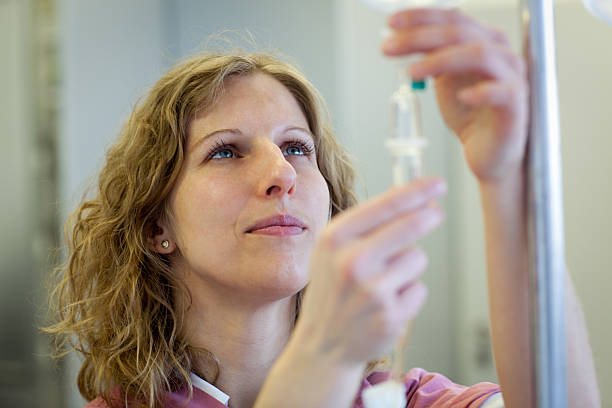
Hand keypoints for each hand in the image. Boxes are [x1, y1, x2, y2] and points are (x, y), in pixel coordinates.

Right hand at [293, 178, 445, 366]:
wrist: (322, 344)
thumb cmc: (333, 288)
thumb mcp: (333, 250)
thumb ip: (366, 225)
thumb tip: (412, 199)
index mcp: (335, 239)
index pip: (385, 206)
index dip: (416, 191)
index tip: (438, 183)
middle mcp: (352, 262)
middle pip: (410, 226)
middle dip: (428, 216)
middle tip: (436, 214)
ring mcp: (372, 291)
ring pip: (417, 258)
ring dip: (409, 266)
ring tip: (383, 281)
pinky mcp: (390, 316)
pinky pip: (419, 289)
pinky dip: (408, 294)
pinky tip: (386, 304)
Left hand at [383, 9, 528, 182]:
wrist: (489, 153)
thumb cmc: (471, 115)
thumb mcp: (444, 81)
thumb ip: (429, 58)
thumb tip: (398, 39)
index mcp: (484, 41)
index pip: (453, 19)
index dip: (421, 17)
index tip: (391, 23)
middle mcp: (501, 53)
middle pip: (460, 32)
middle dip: (420, 36)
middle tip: (390, 46)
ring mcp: (512, 77)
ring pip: (480, 55)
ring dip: (442, 60)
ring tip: (413, 71)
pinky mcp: (516, 106)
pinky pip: (503, 92)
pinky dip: (482, 92)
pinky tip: (463, 97)